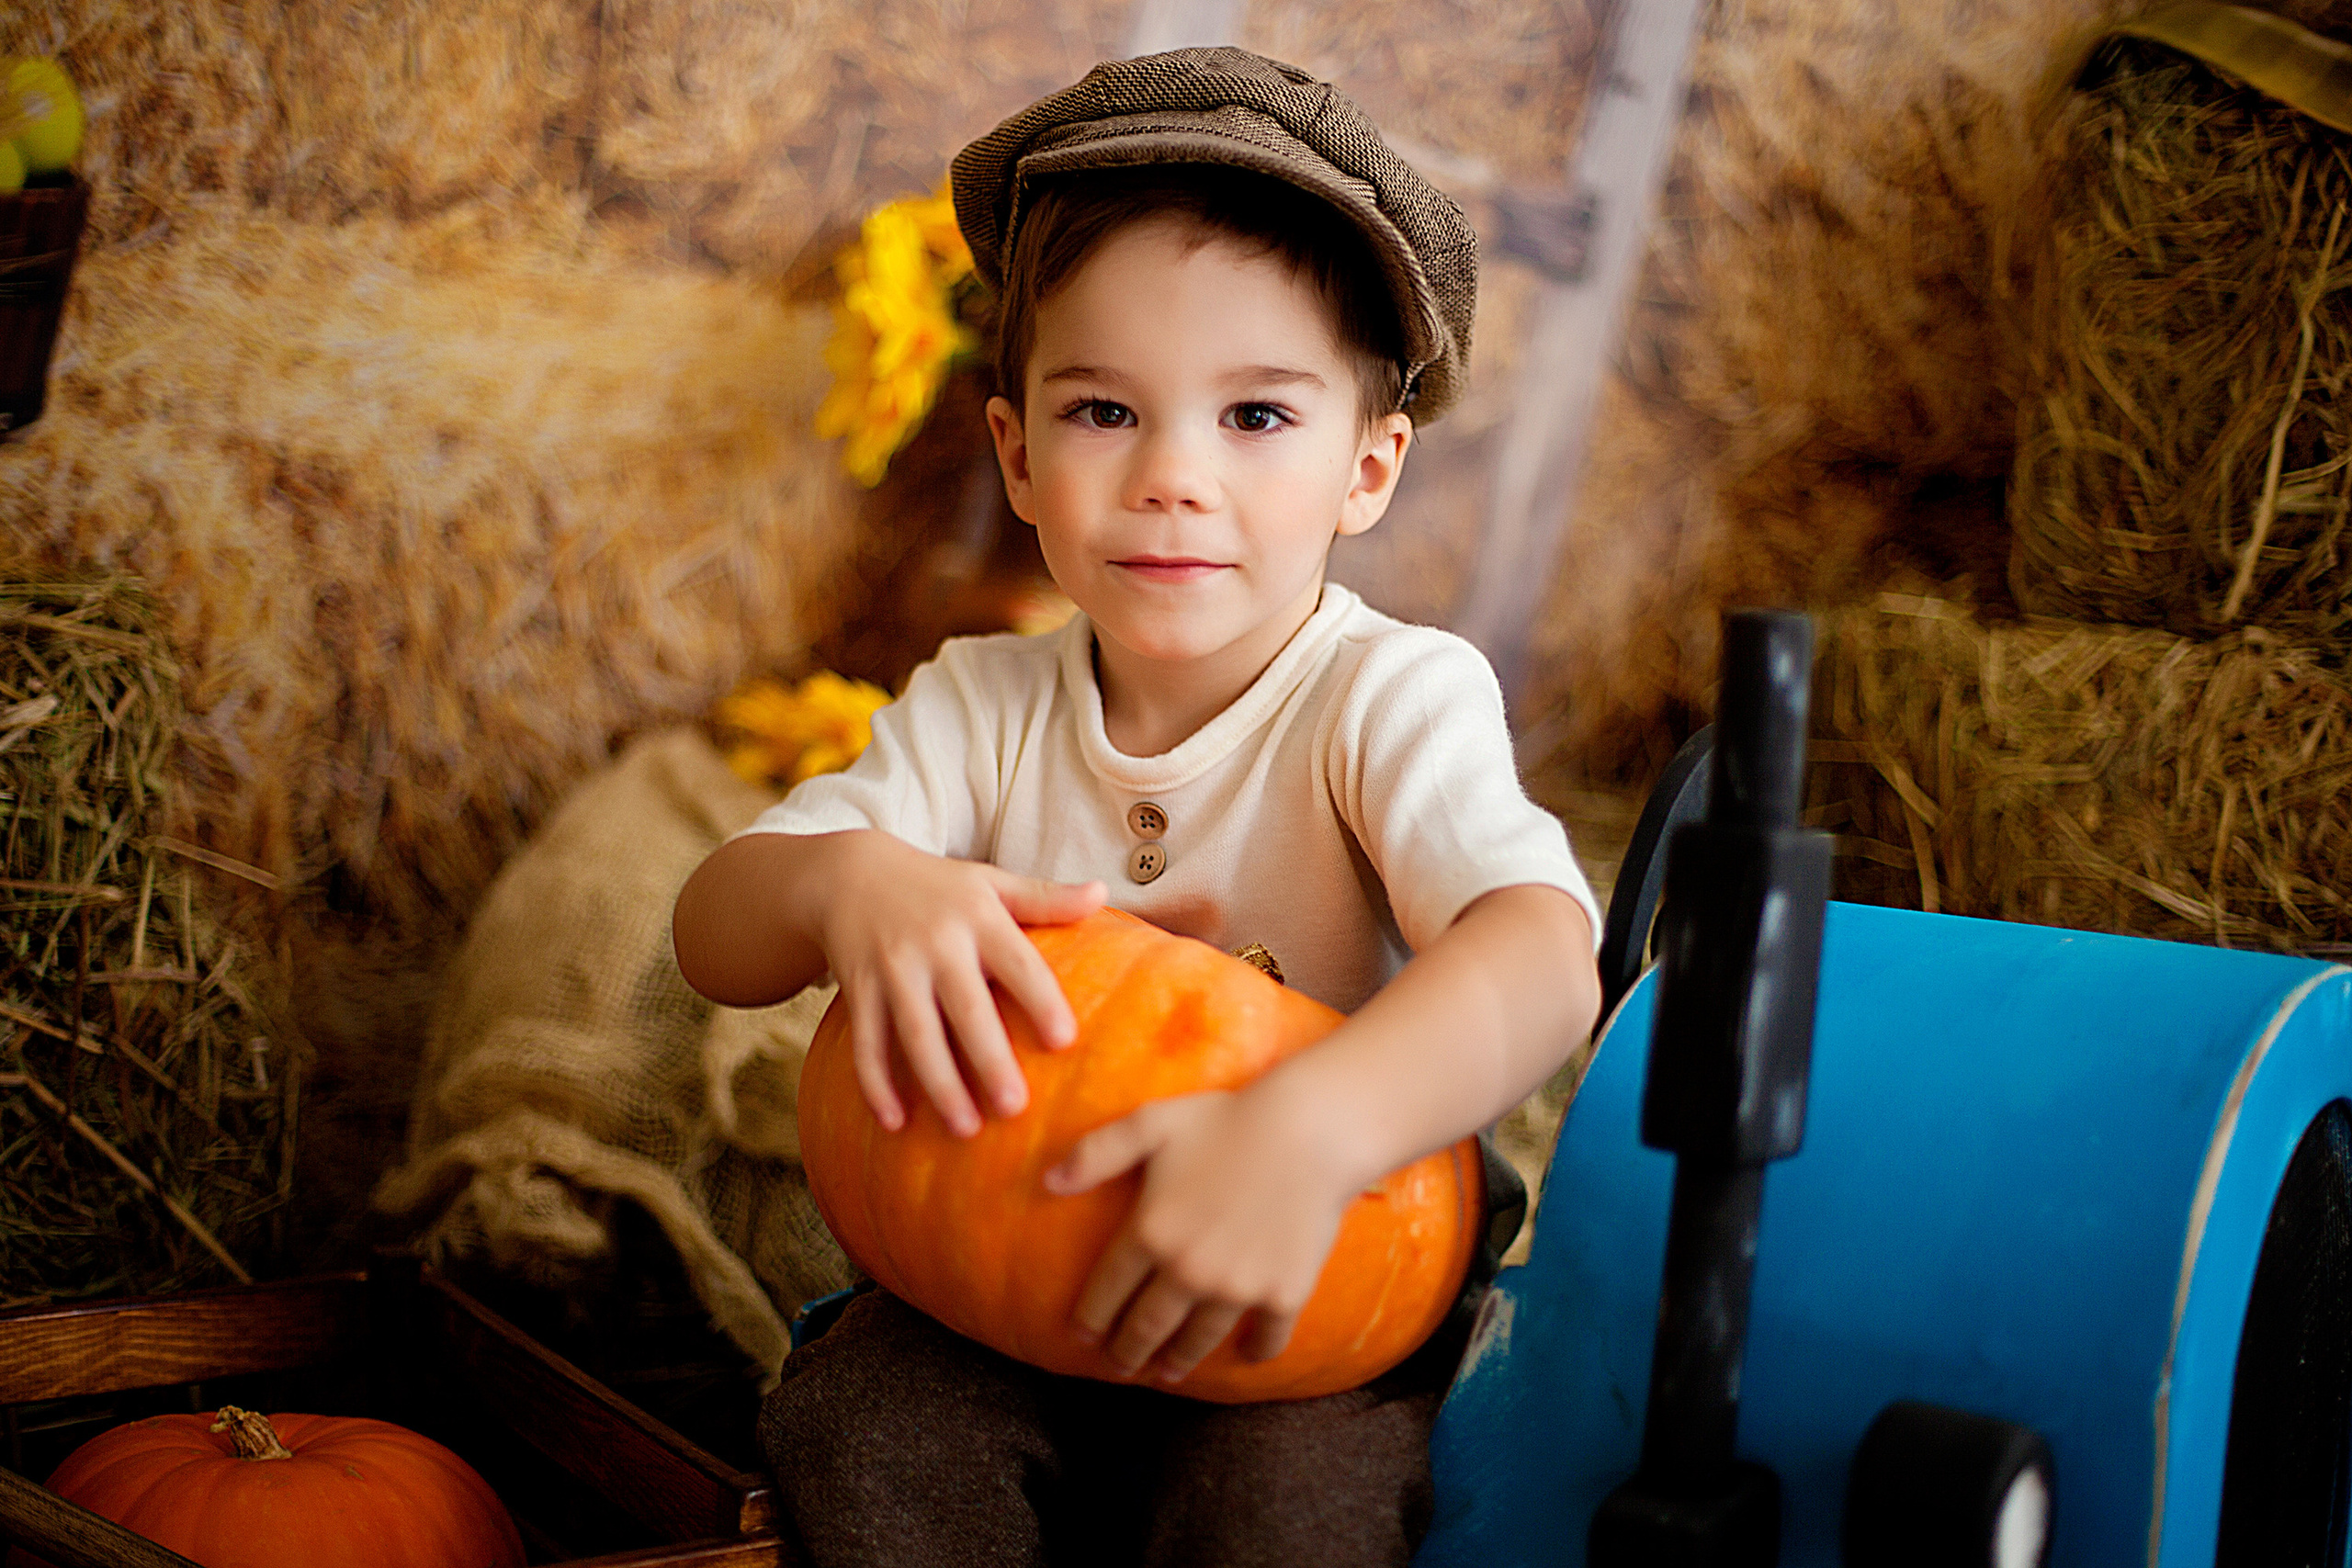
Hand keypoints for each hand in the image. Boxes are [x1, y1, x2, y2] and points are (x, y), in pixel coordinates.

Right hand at [821, 832, 1103, 1136]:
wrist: (851, 874)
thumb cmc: (939, 888)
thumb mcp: (992, 882)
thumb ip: (1044, 897)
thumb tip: (1101, 893)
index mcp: (978, 919)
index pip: (1017, 963)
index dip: (1040, 999)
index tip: (1065, 1041)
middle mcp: (935, 944)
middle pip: (966, 1008)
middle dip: (988, 1059)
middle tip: (1014, 1107)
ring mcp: (893, 969)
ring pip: (916, 1034)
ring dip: (939, 1084)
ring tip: (966, 1129)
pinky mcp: (858, 990)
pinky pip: (866, 1042)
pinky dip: (876, 1084)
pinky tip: (895, 1123)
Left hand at [1045, 1080, 1363, 1383]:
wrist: (1309, 1129)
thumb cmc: (1226, 1120)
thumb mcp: (1152, 1124)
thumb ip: (1097, 1153)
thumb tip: (1047, 1182)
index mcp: (1150, 1231)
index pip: (1107, 1291)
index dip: (1090, 1318)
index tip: (1082, 1337)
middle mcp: (1188, 1270)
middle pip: (1147, 1326)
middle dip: (1127, 1352)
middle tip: (1120, 1366)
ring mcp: (1237, 1287)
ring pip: (1198, 1340)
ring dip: (1178, 1361)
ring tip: (1168, 1371)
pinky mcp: (1283, 1293)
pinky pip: (1265, 1338)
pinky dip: (1254, 1352)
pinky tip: (1247, 1354)